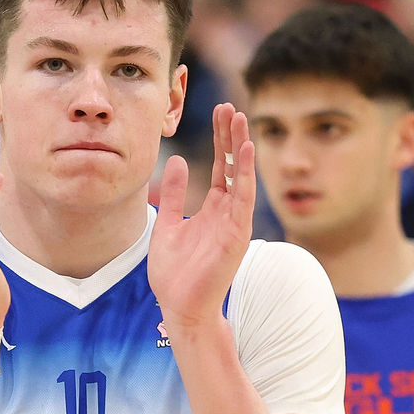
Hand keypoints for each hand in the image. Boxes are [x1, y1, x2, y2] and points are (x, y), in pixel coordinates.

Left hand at [149, 103, 256, 335]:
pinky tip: (246, 149)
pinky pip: (244, 198)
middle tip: (231, 106)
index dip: (221, 139)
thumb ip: (172, 194)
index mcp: (213, 208)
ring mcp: (235, 222)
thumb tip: (176, 161)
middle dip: (232, 136)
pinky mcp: (237, 234)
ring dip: (242, 147)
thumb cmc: (174, 274)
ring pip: (243, 176)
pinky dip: (246, 173)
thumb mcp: (166, 223)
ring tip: (240, 118)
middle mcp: (228, 212)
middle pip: (234, 165)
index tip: (220, 112)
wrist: (179, 307)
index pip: (222, 166)